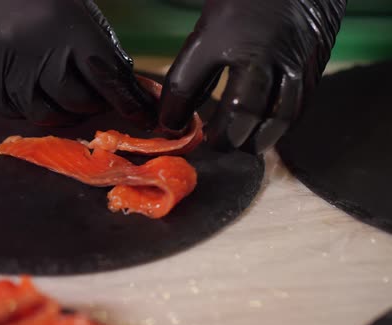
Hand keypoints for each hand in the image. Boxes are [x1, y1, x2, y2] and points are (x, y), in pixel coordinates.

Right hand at [0, 0, 155, 126]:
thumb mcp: (78, 11)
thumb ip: (101, 47)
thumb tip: (126, 87)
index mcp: (68, 28)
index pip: (107, 78)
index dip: (129, 103)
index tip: (144, 118)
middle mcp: (38, 52)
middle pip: (76, 102)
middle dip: (93, 105)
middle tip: (96, 98)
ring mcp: (8, 69)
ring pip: (45, 115)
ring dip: (64, 114)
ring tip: (67, 99)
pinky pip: (15, 112)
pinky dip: (32, 109)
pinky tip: (37, 93)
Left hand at [159, 0, 346, 152]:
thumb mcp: (211, 18)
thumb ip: (198, 62)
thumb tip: (183, 108)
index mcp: (221, 32)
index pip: (186, 83)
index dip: (174, 112)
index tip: (170, 125)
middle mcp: (258, 49)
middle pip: (240, 109)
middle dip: (225, 136)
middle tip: (212, 144)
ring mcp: (291, 59)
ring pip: (277, 115)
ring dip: (257, 138)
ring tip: (241, 145)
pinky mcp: (314, 63)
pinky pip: (300, 104)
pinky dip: (282, 124)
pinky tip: (269, 129)